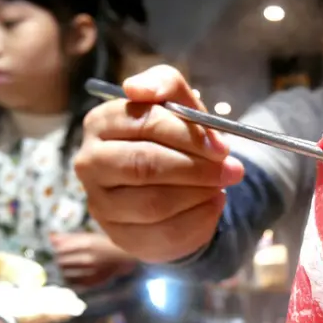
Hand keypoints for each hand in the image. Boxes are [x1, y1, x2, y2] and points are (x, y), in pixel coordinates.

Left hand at [50, 232, 138, 287]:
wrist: (125, 257)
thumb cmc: (104, 244)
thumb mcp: (88, 237)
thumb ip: (69, 237)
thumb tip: (50, 237)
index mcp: (87, 243)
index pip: (60, 248)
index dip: (55, 250)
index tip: (57, 249)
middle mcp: (89, 258)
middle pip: (61, 261)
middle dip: (58, 260)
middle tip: (61, 258)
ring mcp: (92, 271)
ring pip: (66, 273)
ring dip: (63, 270)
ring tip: (66, 267)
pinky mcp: (94, 281)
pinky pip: (74, 283)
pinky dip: (70, 279)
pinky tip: (72, 275)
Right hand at [74, 65, 244, 262]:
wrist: (175, 184)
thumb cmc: (173, 138)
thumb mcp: (178, 103)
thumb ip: (166, 86)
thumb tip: (137, 88)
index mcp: (100, 123)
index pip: (143, 123)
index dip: (187, 135)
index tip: (222, 147)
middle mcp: (90, 163)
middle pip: (143, 166)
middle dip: (195, 168)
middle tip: (232, 171)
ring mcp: (101, 204)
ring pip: (154, 204)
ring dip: (198, 194)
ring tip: (221, 187)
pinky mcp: (120, 236)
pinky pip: (164, 233)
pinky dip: (198, 220)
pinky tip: (213, 206)